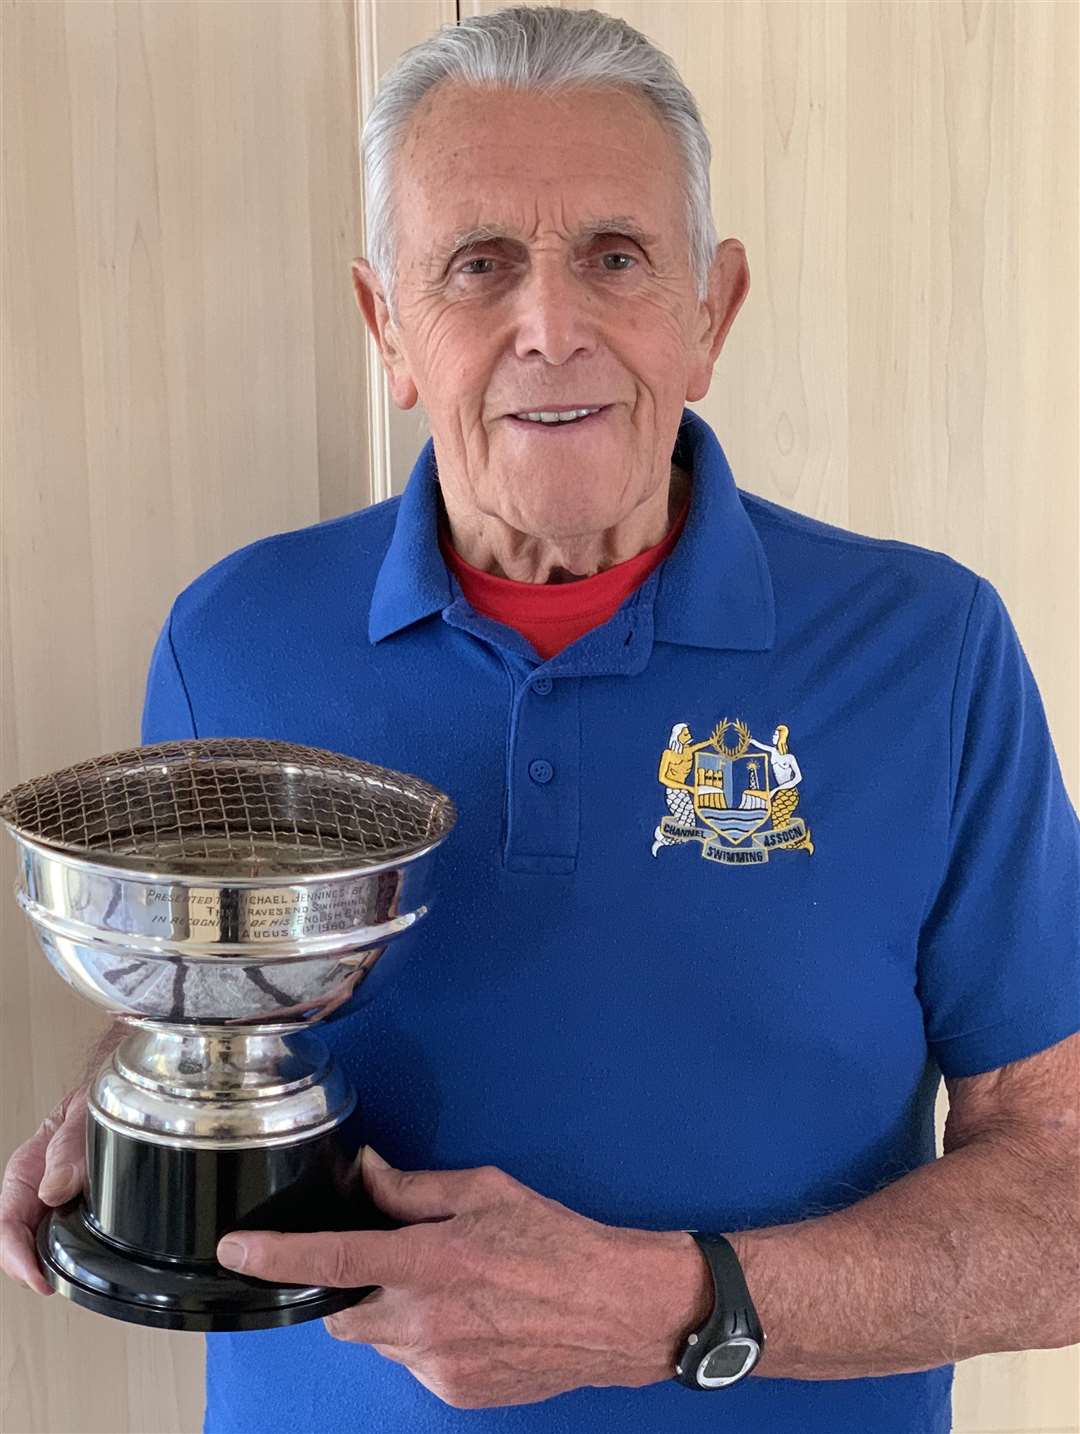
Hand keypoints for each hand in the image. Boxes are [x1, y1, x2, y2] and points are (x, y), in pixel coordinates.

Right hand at [1, 1085, 88, 1295]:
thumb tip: (54, 1189)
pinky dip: (63, 1256)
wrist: (119, 1095)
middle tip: (52, 1286)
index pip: (6, 1222)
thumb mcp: (84, 1115)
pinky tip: (77, 1264)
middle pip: (14, 1244)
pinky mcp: (71, 1210)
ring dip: (44, 1266)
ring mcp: (51, 1203)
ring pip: (35, 1246)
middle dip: (27, 1270)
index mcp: (28, 1169)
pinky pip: (58, 1239)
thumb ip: (69, 1148)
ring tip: (63, 1281)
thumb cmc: (96, 1102)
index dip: (16, 1255)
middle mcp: (35, 1190)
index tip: (36, 1276)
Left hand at [216, 1150, 710, 1409]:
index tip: (238, 1250)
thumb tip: (368, 1173)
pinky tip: (471, 1320)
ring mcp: (438, 1365)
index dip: (276, 1258)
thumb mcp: (486, 1191)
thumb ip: (415, 1188)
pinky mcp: (455, 1394)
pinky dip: (426, 1342)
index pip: (332, 1262)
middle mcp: (424, 1321)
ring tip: (455, 1292)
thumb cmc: (558, 1243)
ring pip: (382, 1342)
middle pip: (344, 1317)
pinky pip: (415, 1365)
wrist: (615, 1311)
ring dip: (395, 1317)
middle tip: (400, 1266)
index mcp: (428, 1261)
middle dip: (353, 1293)